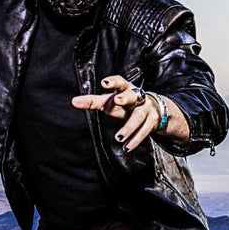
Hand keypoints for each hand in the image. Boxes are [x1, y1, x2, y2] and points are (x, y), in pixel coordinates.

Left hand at [71, 74, 188, 151]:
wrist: (154, 109)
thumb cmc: (125, 104)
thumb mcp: (110, 101)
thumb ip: (93, 101)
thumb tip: (73, 101)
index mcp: (126, 88)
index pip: (120, 82)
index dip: (113, 81)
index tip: (104, 83)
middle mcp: (138, 96)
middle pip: (133, 95)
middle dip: (126, 97)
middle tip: (117, 100)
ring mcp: (147, 109)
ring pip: (138, 117)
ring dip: (129, 127)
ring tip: (118, 137)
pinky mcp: (152, 121)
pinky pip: (144, 131)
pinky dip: (135, 140)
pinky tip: (126, 147)